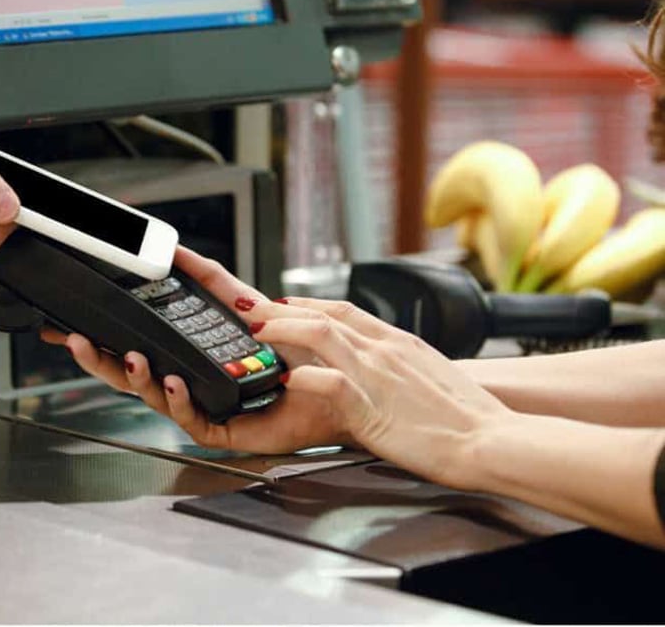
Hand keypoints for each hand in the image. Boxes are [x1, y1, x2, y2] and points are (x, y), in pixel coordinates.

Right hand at [44, 247, 355, 454]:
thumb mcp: (256, 310)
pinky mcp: (225, 429)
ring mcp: (207, 403)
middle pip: (136, 367)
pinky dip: (177, 400)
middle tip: (74, 339)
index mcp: (199, 348)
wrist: (343, 392)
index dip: (110, 328)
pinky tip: (170, 381)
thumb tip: (183, 256)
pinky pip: (192, 420)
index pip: (147, 332)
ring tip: (129, 358)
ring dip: (135, 375)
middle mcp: (196, 376)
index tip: (76, 313)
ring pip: (155, 394)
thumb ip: (219, 286)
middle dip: (100, 356)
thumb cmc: (306, 356)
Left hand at [246, 298, 512, 490]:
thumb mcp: (428, 375)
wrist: (496, 439)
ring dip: (282, 331)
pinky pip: (331, 383)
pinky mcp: (374, 406)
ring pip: (320, 335)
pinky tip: (286, 380)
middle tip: (248, 311)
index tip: (280, 305)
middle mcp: (384, 350)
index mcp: (397, 342)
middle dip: (280, 311)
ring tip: (254, 334)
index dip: (306, 305)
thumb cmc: (467, 418)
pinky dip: (305, 379)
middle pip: (324, 315)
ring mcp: (379, 374)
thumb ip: (399, 364)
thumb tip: (380, 368)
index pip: (342, 310)